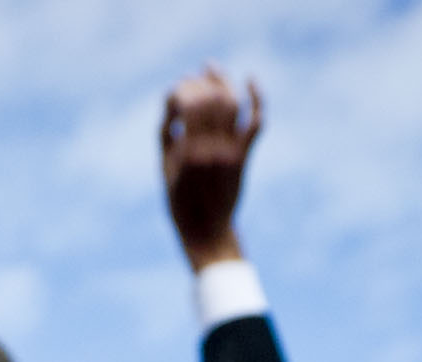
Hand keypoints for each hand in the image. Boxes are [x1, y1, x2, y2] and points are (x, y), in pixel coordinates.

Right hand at [160, 65, 262, 266]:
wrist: (208, 232)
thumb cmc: (180, 202)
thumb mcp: (165, 169)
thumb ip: (166, 135)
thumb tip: (172, 102)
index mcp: (188, 154)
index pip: (190, 106)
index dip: (183, 89)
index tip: (175, 89)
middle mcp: (212, 150)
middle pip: (212, 100)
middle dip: (199, 83)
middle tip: (191, 79)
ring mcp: (231, 152)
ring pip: (232, 105)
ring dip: (221, 82)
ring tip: (211, 69)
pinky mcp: (244, 156)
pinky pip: (256, 122)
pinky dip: (256, 98)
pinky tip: (249, 80)